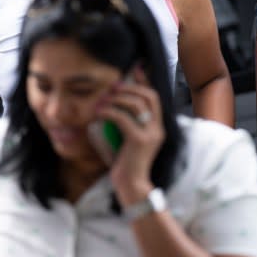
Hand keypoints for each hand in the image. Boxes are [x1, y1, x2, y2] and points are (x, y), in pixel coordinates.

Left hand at [96, 66, 165, 205]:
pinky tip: (98, 113)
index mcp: (157, 127)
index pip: (154, 98)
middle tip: (112, 88)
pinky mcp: (139, 141)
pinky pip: (123, 119)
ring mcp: (150, 134)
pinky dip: (109, 112)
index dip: (144, 82)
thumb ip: (127, 124)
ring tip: (102, 101)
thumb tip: (113, 106)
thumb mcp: (128, 140)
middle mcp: (158, 129)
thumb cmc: (126, 164)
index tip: (133, 70)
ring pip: (136, 105)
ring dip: (117, 99)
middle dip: (129, 88)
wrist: (131, 186)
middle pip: (149, 96)